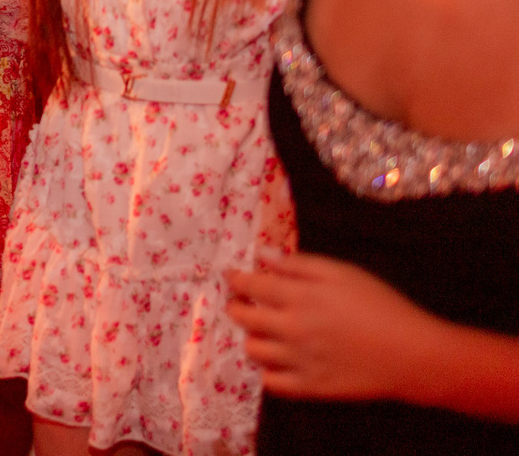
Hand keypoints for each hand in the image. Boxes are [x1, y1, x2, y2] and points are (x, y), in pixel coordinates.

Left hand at [226, 251, 441, 401]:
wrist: (413, 355)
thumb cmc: (380, 305)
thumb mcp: (341, 273)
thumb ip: (298, 264)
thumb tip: (262, 255)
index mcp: (298, 297)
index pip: (249, 286)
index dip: (235, 280)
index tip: (230, 276)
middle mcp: (291, 330)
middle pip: (243, 318)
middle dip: (236, 307)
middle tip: (240, 303)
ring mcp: (298, 361)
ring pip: (252, 350)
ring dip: (250, 337)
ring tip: (260, 331)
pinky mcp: (310, 387)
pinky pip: (271, 382)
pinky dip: (266, 370)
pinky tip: (275, 361)